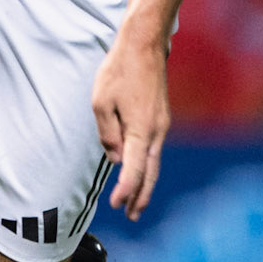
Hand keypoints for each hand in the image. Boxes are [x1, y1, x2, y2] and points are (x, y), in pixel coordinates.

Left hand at [92, 30, 170, 222]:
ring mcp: (161, 124)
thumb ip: (107, 134)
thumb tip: (115, 157)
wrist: (144, 45)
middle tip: (132, 216)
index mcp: (140, 130)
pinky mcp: (160, 117)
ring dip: (146, 183)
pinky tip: (140, 171)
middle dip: (141, 196)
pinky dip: (148, 166)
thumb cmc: (119, 71)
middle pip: (150, 173)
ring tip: (136, 202)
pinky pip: (154, 149)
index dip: (126, 191)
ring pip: (154, 162)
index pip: (134, 170)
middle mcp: (156, 131)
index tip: (117, 206)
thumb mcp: (101, 103)